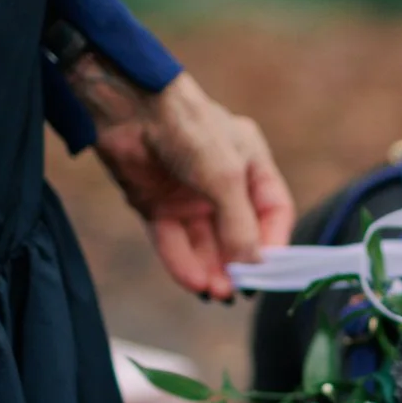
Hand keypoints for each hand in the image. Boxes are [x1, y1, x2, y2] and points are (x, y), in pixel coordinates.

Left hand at [68, 55, 295, 299]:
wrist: (128, 109)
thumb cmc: (188, 129)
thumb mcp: (225, 177)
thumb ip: (239, 224)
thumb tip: (252, 266)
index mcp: (250, 165)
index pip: (272, 212)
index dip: (273, 242)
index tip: (269, 272)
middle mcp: (223, 183)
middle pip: (237, 234)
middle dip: (238, 264)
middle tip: (237, 292)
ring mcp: (189, 196)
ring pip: (205, 243)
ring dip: (212, 270)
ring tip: (217, 294)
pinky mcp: (157, 205)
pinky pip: (174, 241)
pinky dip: (183, 262)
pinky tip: (193, 282)